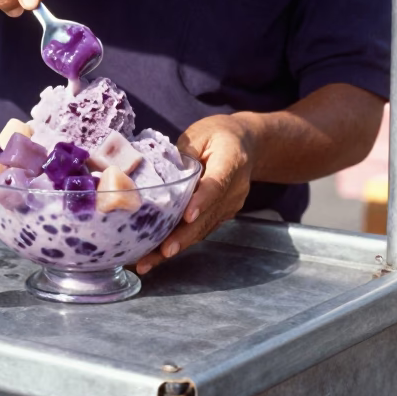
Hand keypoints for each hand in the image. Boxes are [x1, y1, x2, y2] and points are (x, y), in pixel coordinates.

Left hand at [135, 115, 253, 274]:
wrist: (246, 144)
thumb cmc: (218, 134)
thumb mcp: (200, 133)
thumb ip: (182, 152)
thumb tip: (155, 171)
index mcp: (231, 162)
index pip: (216, 184)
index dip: (202, 201)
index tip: (188, 217)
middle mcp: (235, 189)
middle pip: (208, 216)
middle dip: (184, 236)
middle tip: (163, 251)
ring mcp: (230, 205)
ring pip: (203, 229)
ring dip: (177, 246)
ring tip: (150, 261)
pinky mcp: (221, 215)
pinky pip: (201, 230)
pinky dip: (180, 242)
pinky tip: (156, 255)